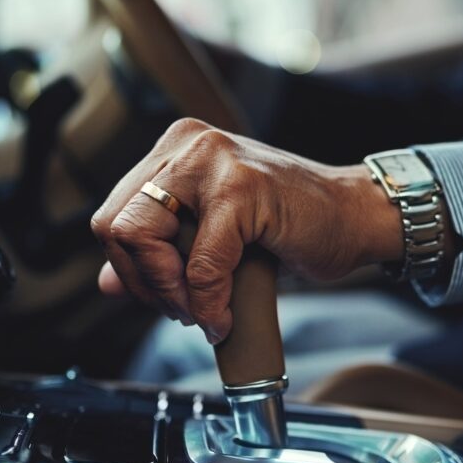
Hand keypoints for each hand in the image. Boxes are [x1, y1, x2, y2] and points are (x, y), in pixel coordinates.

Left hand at [90, 118, 408, 342]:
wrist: (354, 217)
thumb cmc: (291, 225)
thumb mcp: (212, 236)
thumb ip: (160, 251)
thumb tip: (107, 285)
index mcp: (176, 149)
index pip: (112, 215)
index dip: (129, 268)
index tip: (163, 295)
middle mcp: (188, 145)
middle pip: (116, 226)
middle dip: (143, 283)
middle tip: (182, 310)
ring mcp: (214, 161)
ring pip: (144, 239)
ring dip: (170, 294)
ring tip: (203, 312)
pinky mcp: (241, 189)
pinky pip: (199, 265)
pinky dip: (208, 304)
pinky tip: (223, 317)